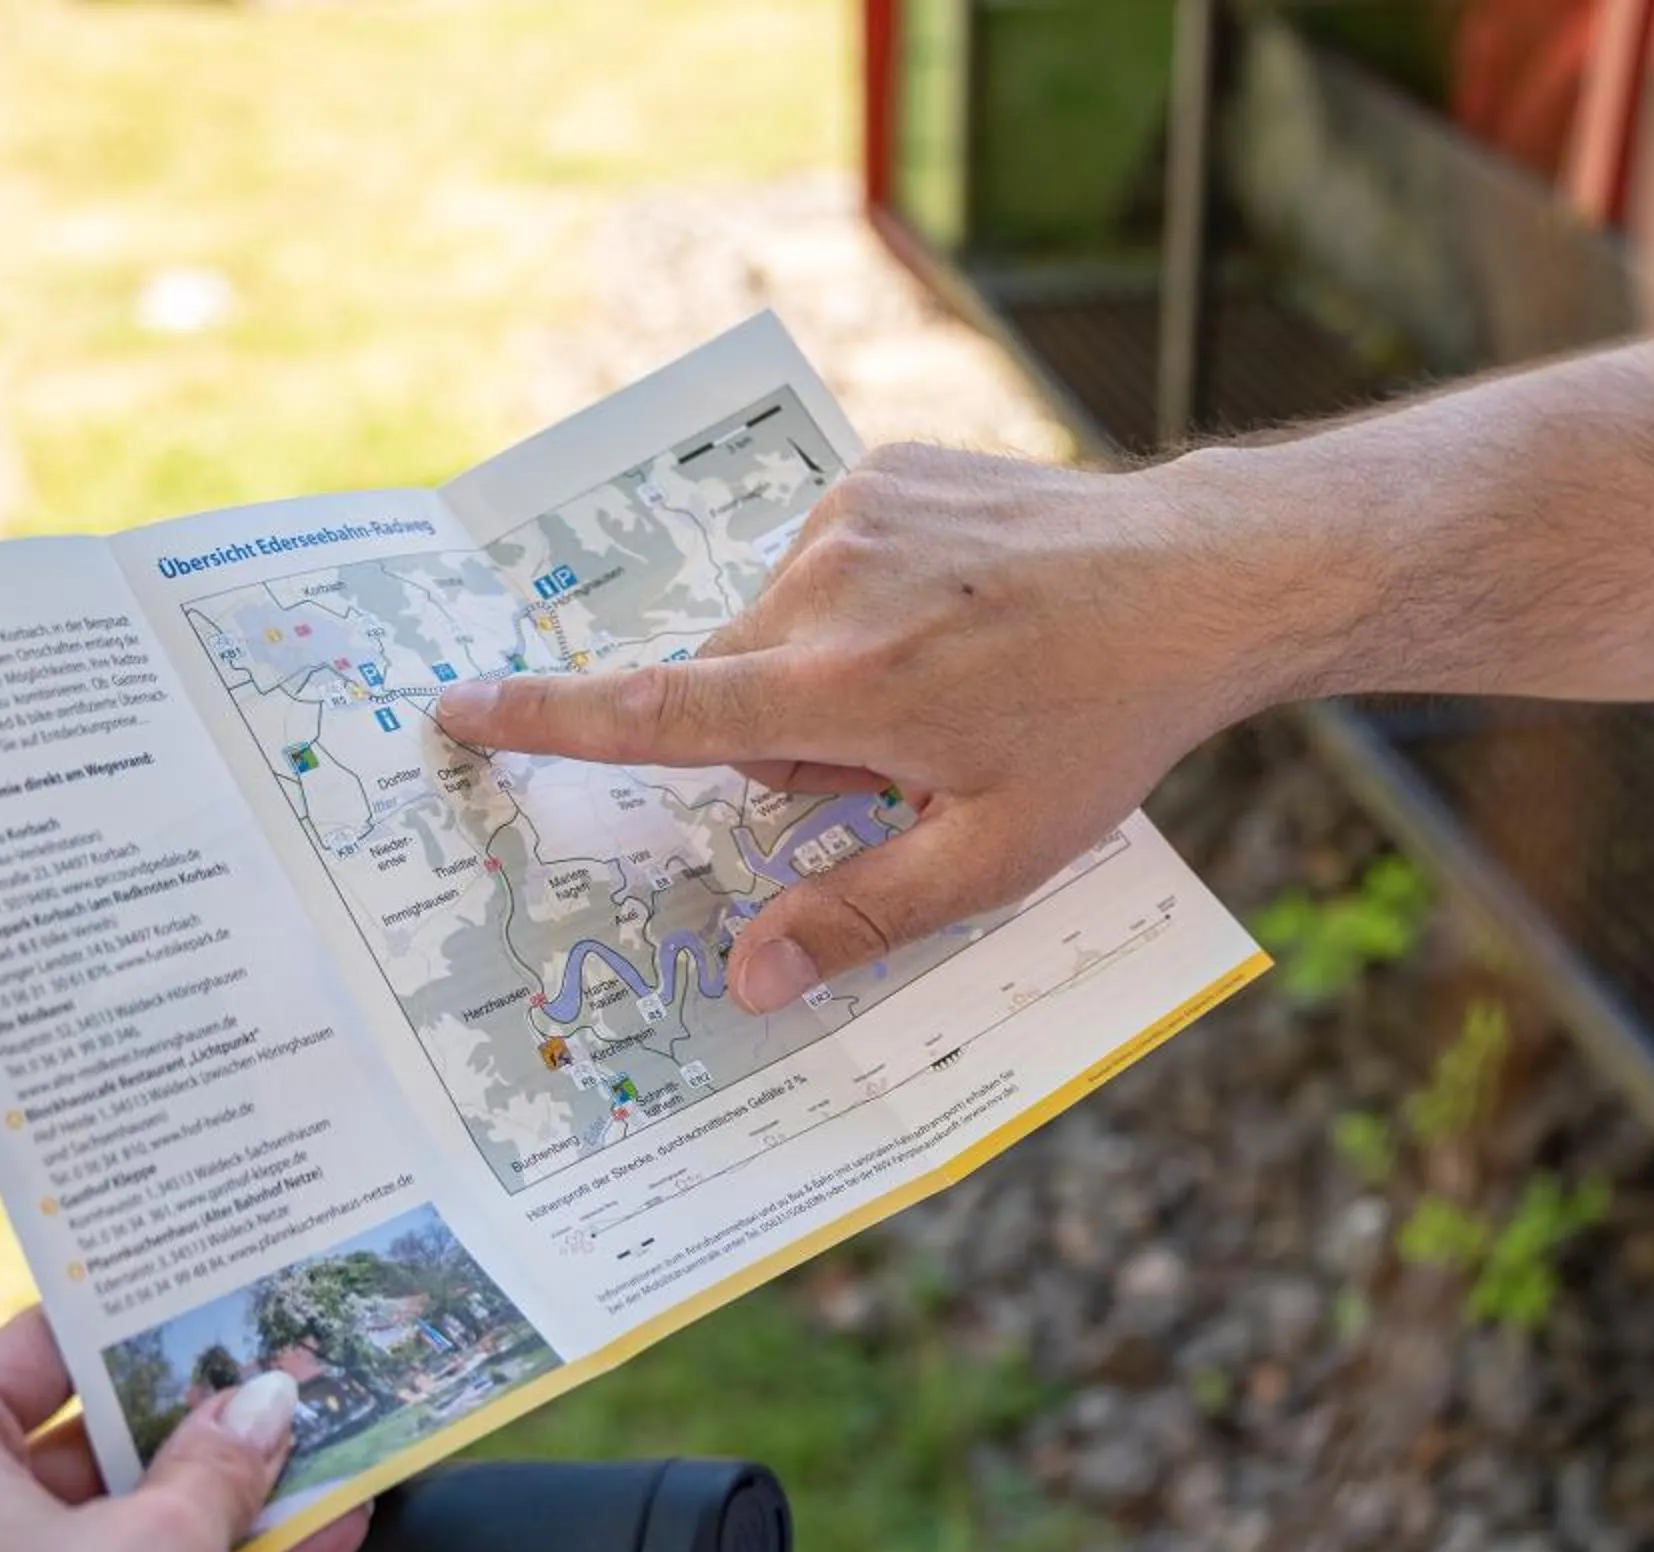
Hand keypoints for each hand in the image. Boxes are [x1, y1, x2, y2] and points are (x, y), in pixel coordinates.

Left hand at [0, 1308, 367, 1551]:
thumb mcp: (165, 1547)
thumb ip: (222, 1462)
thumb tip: (264, 1403)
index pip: (31, 1349)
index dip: (138, 1328)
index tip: (215, 1305)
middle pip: (75, 1444)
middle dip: (194, 1428)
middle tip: (283, 1386)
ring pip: (103, 1532)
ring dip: (212, 1508)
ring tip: (315, 1461)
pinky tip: (303, 1548)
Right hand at [433, 444, 1328, 1010]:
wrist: (1198, 581)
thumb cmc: (1103, 729)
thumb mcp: (995, 853)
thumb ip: (858, 914)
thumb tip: (748, 980)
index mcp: (843, 687)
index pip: (658, 713)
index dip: (550, 721)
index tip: (455, 709)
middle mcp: (828, 585)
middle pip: (727, 687)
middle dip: (783, 738)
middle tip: (903, 760)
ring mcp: (856, 513)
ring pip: (774, 627)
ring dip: (826, 671)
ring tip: (950, 679)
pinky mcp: (884, 469)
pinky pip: (824, 561)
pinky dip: (864, 602)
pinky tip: (960, 615)